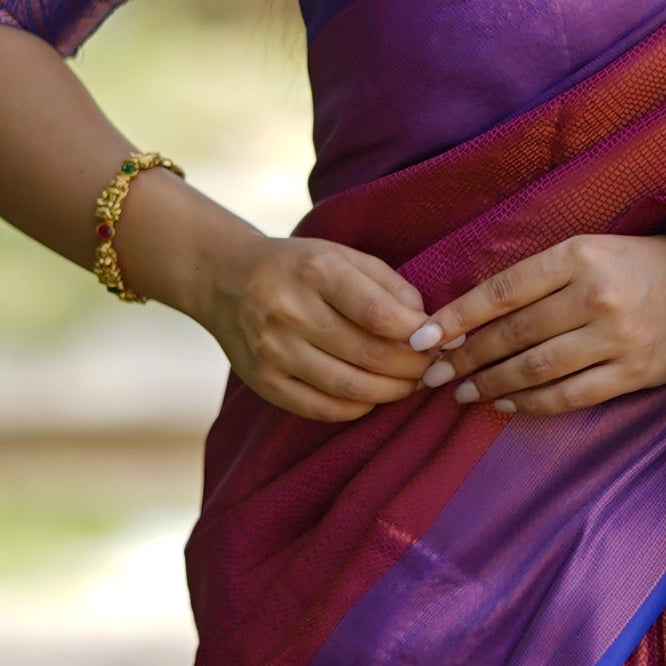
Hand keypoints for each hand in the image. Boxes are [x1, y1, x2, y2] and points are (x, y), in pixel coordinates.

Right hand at [147, 205, 435, 424]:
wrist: (227, 281)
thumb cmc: (300, 268)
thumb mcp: (344, 257)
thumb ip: (390, 286)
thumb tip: (430, 326)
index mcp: (316, 271)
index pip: (380, 314)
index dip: (419, 334)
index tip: (438, 340)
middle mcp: (290, 311)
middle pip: (370, 355)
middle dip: (412, 367)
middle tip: (432, 368)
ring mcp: (273, 350)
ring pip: (350, 388)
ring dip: (391, 392)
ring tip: (409, 384)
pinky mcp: (263, 382)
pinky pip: (322, 409)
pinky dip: (357, 408)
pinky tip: (372, 395)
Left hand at [424, 226, 665, 415]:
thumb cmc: (640, 266)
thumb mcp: (590, 250)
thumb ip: (537, 278)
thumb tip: (471, 316)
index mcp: (579, 255)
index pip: (502, 290)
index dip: (456, 317)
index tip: (422, 337)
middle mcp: (595, 295)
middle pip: (512, 334)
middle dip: (464, 357)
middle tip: (433, 373)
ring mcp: (616, 338)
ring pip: (534, 369)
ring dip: (489, 383)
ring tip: (462, 392)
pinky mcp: (633, 374)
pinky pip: (569, 396)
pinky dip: (531, 403)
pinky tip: (505, 404)